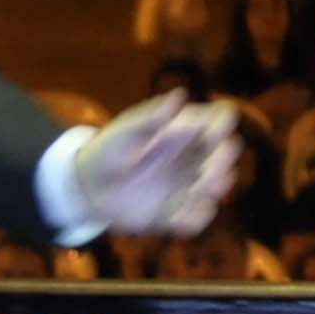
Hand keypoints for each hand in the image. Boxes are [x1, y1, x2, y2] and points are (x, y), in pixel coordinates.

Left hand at [69, 92, 241, 237]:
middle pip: (227, 152)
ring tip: (199, 187)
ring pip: (218, 186)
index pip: (219, 119)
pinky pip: (197, 218)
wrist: (87, 186)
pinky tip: (174, 218)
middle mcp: (192, 156)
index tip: (211, 132)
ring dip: (215, 187)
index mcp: (184, 130)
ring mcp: (188, 185)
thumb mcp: (125, 131)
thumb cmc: (108, 150)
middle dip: (223, 159)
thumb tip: (180, 95)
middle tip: (207, 166)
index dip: (222, 123)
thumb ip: (151, 117)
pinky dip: (193, 218)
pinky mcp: (177, 212)